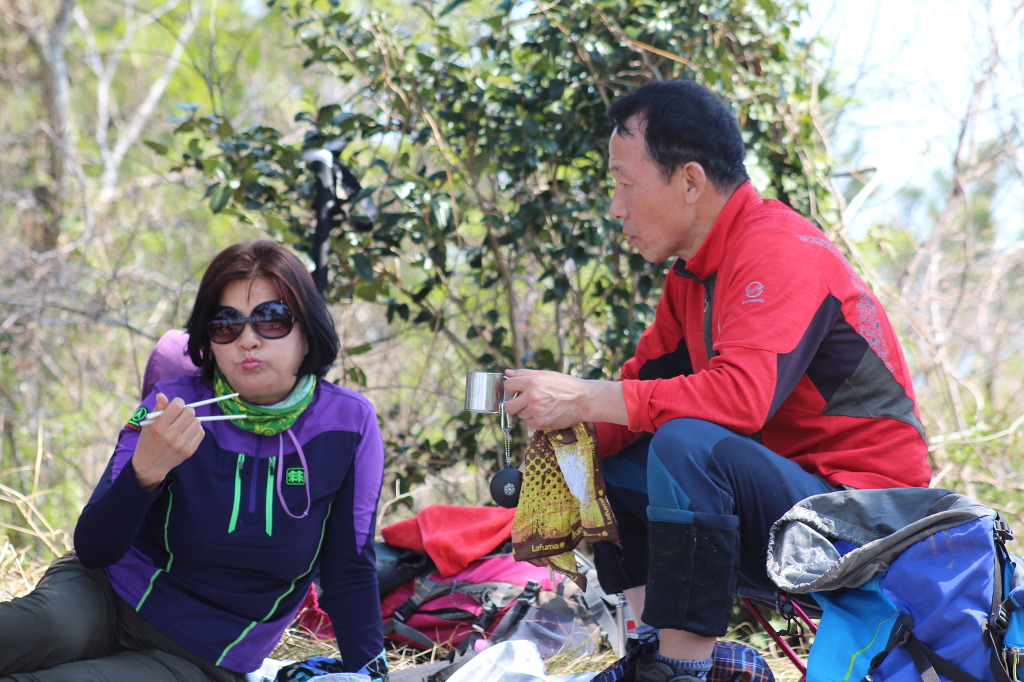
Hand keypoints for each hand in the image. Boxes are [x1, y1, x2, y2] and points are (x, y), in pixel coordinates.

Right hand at [132, 393, 205, 490]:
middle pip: (190, 412)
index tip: (176, 405)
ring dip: (191, 419)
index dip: (178, 402)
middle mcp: (170, 436)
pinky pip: (201, 432)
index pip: (177, 406)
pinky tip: (187, 431)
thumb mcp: (149, 424)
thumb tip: (162, 395)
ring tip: (183, 423)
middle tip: (180, 413)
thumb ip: (158, 409)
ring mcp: (181, 444)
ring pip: (197, 421)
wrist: (149, 466)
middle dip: (186, 410)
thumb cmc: (148, 441)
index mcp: (158, 427)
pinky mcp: (189, 451)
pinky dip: (196, 429)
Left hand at [502, 368, 625, 430]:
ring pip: (521, 415)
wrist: (583, 400)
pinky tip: (546, 413)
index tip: (516, 390)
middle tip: (524, 402)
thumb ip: (524, 373)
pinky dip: (535, 420)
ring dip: (527, 412)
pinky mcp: (542, 423)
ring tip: (543, 406)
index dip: (512, 388)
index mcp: (532, 382)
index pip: (508, 386)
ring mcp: (536, 411)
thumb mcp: (545, 374)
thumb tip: (507, 373)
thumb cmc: (565, 385)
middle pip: (509, 407)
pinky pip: (530, 423)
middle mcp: (532, 397)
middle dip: (514, 404)